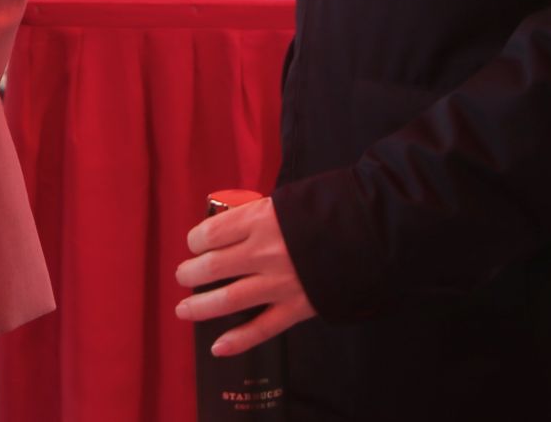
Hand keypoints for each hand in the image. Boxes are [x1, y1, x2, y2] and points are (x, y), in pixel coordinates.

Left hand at [173, 197, 315, 356]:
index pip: (209, 234)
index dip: (195, 241)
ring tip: (184, 310)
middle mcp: (264, 253)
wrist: (366, 232)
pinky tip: (218, 347)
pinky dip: (238, 341)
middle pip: (212, 267)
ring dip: (201, 307)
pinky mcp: (296, 307)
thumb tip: (224, 231)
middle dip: (190, 274)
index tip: (194, 245)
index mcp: (258, 221)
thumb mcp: (281, 203)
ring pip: (228, 300)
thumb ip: (252, 218)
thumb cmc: (319, 213)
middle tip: (184, 276)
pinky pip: (262, 328)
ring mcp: (280, 283)